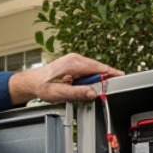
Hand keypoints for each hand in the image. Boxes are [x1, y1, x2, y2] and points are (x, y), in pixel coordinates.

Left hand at [8, 53, 122, 104]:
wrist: (31, 82)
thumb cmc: (42, 86)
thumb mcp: (58, 93)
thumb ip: (77, 93)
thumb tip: (92, 93)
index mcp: (73, 63)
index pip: (98, 67)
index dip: (111, 73)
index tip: (122, 77)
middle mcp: (76, 59)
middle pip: (98, 69)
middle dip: (103, 80)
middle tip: (104, 93)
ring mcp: (75, 61)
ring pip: (93, 71)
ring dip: (92, 82)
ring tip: (80, 91)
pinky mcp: (75, 65)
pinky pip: (87, 72)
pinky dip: (87, 81)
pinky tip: (77, 88)